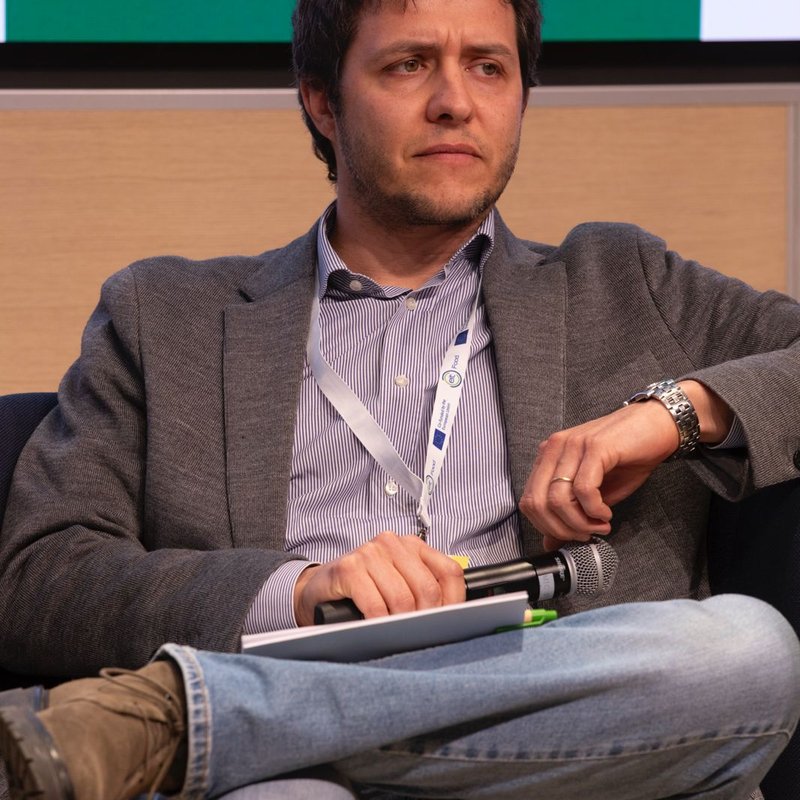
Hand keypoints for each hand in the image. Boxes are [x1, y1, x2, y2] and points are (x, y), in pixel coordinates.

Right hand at [293, 531, 465, 626]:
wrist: (319, 588)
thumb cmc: (364, 588)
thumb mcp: (399, 584)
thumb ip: (424, 591)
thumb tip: (453, 617)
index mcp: (413, 545)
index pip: (449, 572)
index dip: (454, 602)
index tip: (448, 623)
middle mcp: (393, 543)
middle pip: (428, 587)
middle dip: (427, 618)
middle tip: (420, 636)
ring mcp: (370, 553)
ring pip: (402, 598)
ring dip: (402, 624)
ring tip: (397, 634)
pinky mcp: (349, 568)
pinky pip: (375, 604)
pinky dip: (379, 623)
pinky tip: (377, 629)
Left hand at [519, 380, 732, 550]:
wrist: (658, 425)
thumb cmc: (628, 456)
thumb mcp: (594, 491)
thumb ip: (570, 513)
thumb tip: (550, 542)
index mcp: (548, 456)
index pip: (528, 501)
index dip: (547, 527)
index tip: (572, 535)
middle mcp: (554, 448)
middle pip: (536, 502)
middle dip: (561, 529)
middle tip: (586, 534)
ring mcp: (573, 445)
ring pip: (557, 498)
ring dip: (579, 522)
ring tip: (599, 525)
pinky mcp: (595, 447)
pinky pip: (583, 489)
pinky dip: (594, 510)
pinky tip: (606, 513)